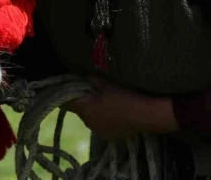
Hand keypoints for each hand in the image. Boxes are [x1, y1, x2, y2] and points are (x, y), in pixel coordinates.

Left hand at [63, 75, 177, 140]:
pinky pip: (101, 124)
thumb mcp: (106, 83)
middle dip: (84, 100)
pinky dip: (104, 117)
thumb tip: (83, 74)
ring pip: (91, 117)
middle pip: (80, 109)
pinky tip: (116, 111)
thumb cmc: (124, 95)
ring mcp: (98, 131)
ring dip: (94, 109)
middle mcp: (88, 123)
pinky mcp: (109, 136)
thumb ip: (92, 78)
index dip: (64, 94)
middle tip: (92, 89)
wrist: (146, 115)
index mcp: (84, 108)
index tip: (66, 86)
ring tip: (107, 100)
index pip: (65, 102)